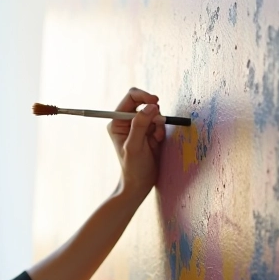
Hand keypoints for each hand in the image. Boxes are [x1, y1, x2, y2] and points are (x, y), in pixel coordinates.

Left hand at [107, 87, 165, 201]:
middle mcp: (126, 121)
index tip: (155, 101)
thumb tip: (150, 106)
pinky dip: (161, 130)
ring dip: (158, 124)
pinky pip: (159, 123)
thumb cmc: (133, 167)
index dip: (143, 96)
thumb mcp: (135, 146)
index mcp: (117, 122)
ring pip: (154, 113)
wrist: (140, 183)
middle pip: (144, 103)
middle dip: (153, 114)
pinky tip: (157, 142)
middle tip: (157, 127)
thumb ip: (140, 125)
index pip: (130, 98)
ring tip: (155, 140)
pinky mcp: (149, 131)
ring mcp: (138, 126)